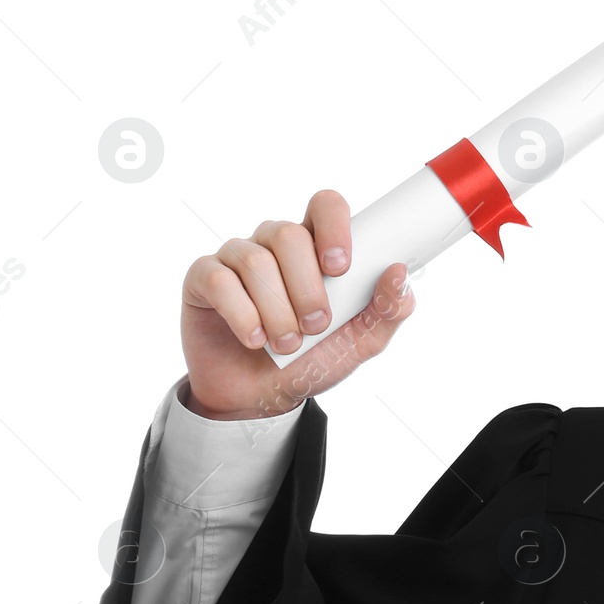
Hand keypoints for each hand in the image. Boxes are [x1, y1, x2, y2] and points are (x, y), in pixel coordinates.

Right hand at [179, 190, 415, 419]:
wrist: (262, 397)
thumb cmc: (311, 361)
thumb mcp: (359, 343)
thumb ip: (388, 311)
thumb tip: (400, 273)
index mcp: (315, 248)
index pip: (325, 205)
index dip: (334, 226)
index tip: (341, 267)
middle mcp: (274, 244)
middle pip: (288, 235)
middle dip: (306, 287)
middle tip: (316, 325)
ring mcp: (236, 257)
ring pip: (255, 260)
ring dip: (277, 309)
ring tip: (286, 343)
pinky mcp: (203, 279)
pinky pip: (220, 281)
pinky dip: (243, 315)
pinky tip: (255, 339)